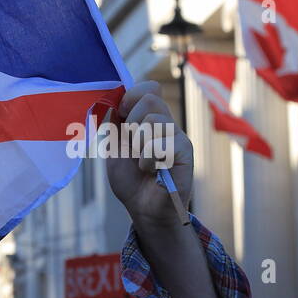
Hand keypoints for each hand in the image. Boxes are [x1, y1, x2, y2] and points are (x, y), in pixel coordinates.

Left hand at [104, 81, 192, 228]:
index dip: (132, 96)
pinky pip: (162, 143)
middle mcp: (167, 124)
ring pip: (154, 120)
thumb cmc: (131, 180)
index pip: (149, 88)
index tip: (121, 116)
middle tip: (132, 146)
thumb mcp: (115, 147)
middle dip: (131, 122)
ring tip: (142, 162)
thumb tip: (112, 101)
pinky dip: (149, 158)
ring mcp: (178, 137)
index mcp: (150, 119)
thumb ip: (114, 124)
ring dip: (139, 145)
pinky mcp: (185, 152)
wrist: (144, 210)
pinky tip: (151, 170)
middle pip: (150, 99)